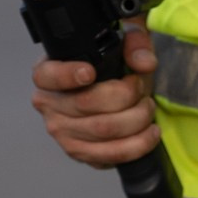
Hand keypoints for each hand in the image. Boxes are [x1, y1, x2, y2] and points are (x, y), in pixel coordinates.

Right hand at [30, 25, 160, 166]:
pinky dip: (138, 144)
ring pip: (103, 130)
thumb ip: (136, 42)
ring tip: (148, 107)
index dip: (67, 75)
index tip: (90, 72)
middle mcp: (48, 104)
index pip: (47, 76)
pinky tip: (149, 132)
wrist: (117, 96)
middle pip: (86, 104)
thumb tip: (143, 62)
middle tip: (141, 88)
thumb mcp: (124, 42)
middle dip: (125, 96)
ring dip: (137, 119)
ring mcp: (62, 132)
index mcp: (47, 72)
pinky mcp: (80, 153)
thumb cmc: (112, 68)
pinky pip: (111, 154)